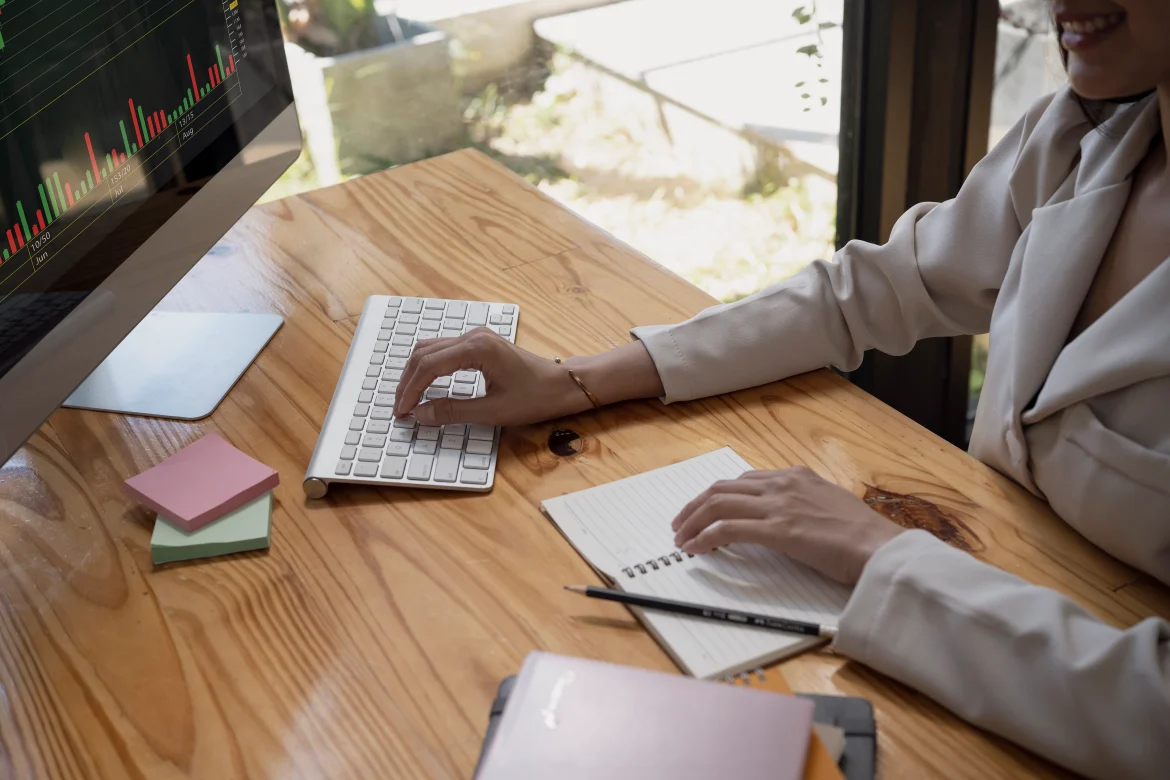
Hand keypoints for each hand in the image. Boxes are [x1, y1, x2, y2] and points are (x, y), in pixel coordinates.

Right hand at [393, 328, 591, 425]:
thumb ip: (453, 412)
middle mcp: (473, 336)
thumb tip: (421, 414)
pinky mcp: (479, 343)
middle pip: (425, 353)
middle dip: (408, 381)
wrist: (562, 384)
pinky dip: (428, 367)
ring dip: (415, 373)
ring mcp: (476, 336)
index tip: (402, 412)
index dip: (410, 391)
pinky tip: (425, 386)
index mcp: (477, 348)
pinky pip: (443, 350)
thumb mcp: (493, 412)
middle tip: (400, 408)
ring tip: (408, 399)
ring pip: (431, 349)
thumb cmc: (535, 397)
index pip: (429, 366)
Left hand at [671, 467, 903, 584]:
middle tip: (680, 523)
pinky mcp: (778, 529)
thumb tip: (781, 520)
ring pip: (719, 504)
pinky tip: (695, 549)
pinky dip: (705, 537)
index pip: (744, 480)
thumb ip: (802, 505)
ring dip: (693, 520)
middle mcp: (783, 484)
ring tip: (681, 537)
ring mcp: (779, 505)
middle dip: (695, 505)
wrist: (880, 547)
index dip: (717, 495)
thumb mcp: (829, 506)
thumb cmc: (862, 537)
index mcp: (796, 476)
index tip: (704, 509)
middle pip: (723, 488)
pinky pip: (728, 529)